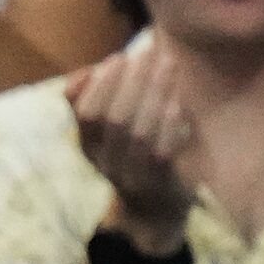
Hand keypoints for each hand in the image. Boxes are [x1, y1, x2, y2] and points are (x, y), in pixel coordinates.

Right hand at [66, 45, 197, 246]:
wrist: (152, 209)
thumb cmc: (129, 156)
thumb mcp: (103, 133)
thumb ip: (92, 102)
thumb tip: (87, 72)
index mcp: (87, 146)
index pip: (86, 112)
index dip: (101, 84)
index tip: (119, 58)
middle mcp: (105, 161)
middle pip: (114, 119)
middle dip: (131, 82)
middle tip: (147, 54)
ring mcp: (133, 174)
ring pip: (139, 132)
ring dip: (154, 94)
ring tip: (167, 66)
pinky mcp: (161, 183)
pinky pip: (163, 153)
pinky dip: (169, 125)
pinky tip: (177, 102)